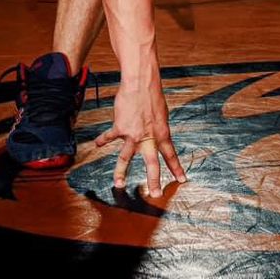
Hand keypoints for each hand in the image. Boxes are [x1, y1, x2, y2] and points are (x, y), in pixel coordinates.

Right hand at [95, 79, 186, 195]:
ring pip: (126, 158)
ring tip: (119, 184)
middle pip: (152, 164)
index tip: (182, 180)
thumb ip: (158, 129)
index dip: (177, 168)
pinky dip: (103, 140)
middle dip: (154, 181)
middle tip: (156, 195)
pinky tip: (97, 144)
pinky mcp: (120, 128)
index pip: (171, 155)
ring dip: (121, 173)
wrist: (140, 84)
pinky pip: (109, 137)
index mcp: (162, 134)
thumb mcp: (162, 115)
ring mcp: (133, 135)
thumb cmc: (153, 96)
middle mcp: (148, 138)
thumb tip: (155, 137)